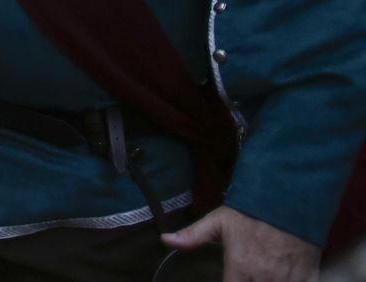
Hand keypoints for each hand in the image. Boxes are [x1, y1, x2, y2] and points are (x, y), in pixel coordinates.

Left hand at [162, 206, 318, 280]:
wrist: (290, 199)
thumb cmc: (252, 211)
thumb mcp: (219, 221)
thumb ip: (193, 235)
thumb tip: (165, 240)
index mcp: (241, 268)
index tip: (230, 279)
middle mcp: (265, 278)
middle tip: (243, 275)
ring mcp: (289, 279)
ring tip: (259, 275)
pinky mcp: (309, 276)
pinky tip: (281, 276)